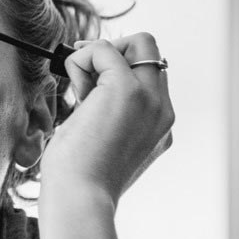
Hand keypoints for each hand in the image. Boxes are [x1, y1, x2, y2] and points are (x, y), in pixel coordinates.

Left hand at [40, 33, 173, 206]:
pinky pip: (103, 48)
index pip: (149, 74)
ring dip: (98, 57)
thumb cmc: (80, 176)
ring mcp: (150, 99)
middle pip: (149, 50)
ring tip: (81, 95)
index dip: (117, 70)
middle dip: (111, 54)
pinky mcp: (127, 90)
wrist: (80, 197)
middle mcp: (163, 110)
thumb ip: (109, 112)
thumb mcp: (103, 139)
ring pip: (139, 41)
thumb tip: (89, 83)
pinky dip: (80, 61)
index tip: (89, 84)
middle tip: (83, 80)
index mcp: (159, 124)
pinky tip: (74, 94)